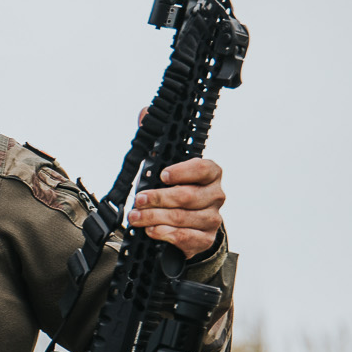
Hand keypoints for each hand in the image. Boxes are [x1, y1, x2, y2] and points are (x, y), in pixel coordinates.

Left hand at [131, 109, 225, 257]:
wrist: (190, 225)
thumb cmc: (177, 191)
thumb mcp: (166, 166)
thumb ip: (155, 140)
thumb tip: (145, 113)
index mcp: (210, 174)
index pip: (204, 169)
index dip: (183, 171)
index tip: (162, 175)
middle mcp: (215, 195)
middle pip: (187, 196)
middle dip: (158, 198)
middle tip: (138, 200)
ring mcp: (212, 218)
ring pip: (183, 218)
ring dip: (155, 217)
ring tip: (135, 217)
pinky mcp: (204, 239)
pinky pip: (185, 237)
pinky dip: (164, 234)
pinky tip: (151, 230)